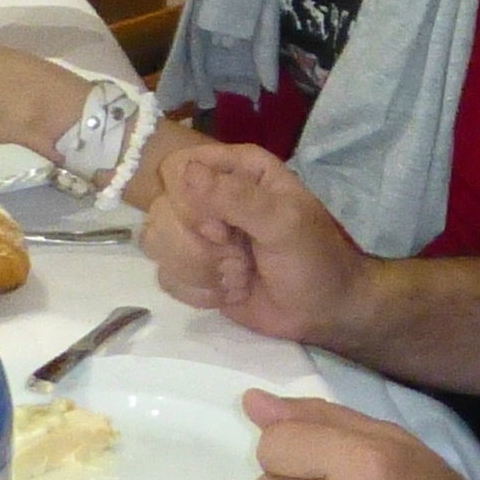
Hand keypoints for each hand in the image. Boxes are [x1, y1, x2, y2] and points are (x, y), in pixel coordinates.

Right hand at [145, 139, 371, 344]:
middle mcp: (210, 195)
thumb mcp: (284, 223)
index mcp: (236, 169)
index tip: (223, 229)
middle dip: (201, 248)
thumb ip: (237, 197)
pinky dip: (201, 293)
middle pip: (162, 210)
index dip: (191, 203)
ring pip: (157, 244)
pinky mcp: (192, 270)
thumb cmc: (313, 258)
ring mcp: (197, 235)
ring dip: (201, 271)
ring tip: (239, 276)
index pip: (178, 168)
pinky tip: (231, 292)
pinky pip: (166, 277)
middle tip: (241, 258)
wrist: (322, 311)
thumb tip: (186, 173)